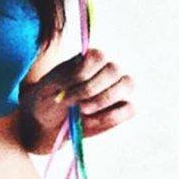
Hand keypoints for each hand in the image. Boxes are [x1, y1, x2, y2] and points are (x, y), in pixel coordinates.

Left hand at [20, 48, 134, 150]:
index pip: (98, 56)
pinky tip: (89, 121)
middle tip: (75, 104)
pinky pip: (129, 108)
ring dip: (102, 101)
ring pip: (126, 84)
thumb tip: (83, 76)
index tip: (65, 90)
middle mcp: (108, 69)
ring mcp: (118, 88)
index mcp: (90, 58)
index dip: (83, 74)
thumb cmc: (49, 98)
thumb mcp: (50, 85)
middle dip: (92, 90)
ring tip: (81, 111)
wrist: (49, 122)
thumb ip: (67, 77)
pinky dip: (109, 117)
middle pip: (114, 69)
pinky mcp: (123, 108)